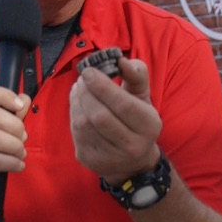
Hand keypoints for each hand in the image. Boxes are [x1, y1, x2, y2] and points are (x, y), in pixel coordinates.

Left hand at [69, 57, 162, 183]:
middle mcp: (132, 146)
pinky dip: (73, 113)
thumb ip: (136, 74)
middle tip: (82, 77)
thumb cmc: (137, 119)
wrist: (133, 161)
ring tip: (79, 88)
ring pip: (84, 125)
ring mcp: (110, 157)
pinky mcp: (91, 161)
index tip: (88, 71)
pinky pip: (76, 133)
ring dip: (77, 102)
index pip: (123, 105)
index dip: (102, 87)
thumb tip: (121, 60)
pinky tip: (77, 103)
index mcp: (148, 126)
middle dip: (86, 93)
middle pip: (100, 116)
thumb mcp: (143, 96)